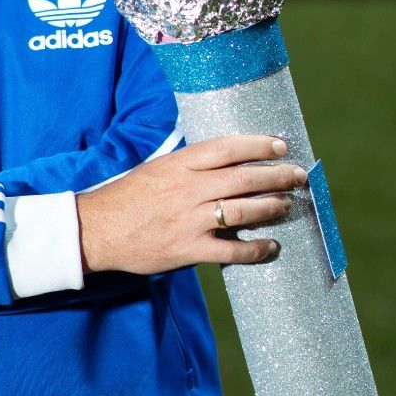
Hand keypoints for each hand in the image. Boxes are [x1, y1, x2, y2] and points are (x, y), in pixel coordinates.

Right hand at [76, 135, 306, 274]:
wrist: (96, 230)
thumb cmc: (126, 198)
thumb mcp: (155, 169)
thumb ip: (188, 165)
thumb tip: (225, 160)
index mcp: (178, 164)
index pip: (227, 148)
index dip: (258, 145)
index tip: (280, 146)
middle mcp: (186, 189)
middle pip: (242, 178)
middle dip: (277, 176)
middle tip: (298, 176)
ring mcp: (187, 220)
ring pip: (242, 210)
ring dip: (271, 207)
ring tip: (288, 205)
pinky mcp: (186, 249)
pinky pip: (230, 250)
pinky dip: (255, 249)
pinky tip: (270, 246)